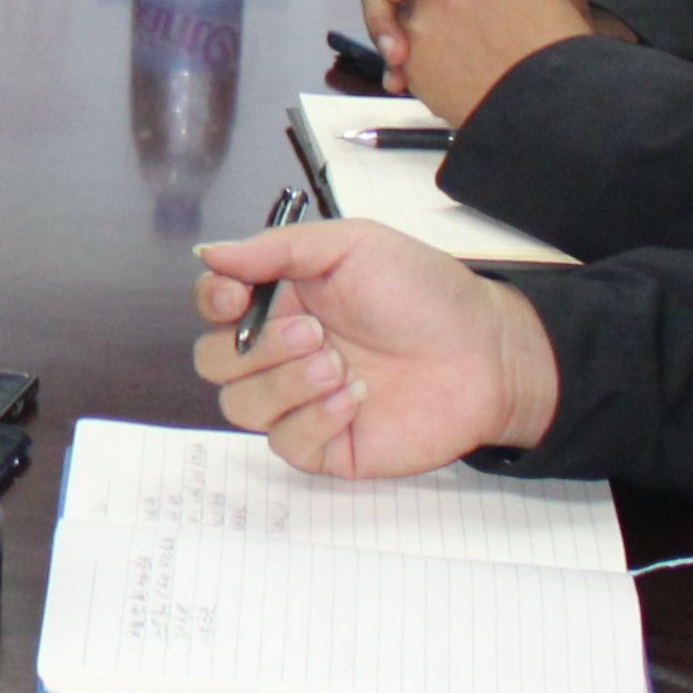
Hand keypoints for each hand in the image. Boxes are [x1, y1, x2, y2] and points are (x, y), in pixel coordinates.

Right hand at [193, 222, 558, 475]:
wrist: (484, 352)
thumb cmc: (425, 293)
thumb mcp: (352, 246)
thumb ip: (276, 248)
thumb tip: (208, 253)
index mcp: (282, 301)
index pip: (212, 307)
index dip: (212, 303)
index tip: (235, 297)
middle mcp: (283, 353)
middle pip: (213, 362)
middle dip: (256, 349)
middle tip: (315, 334)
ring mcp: (300, 402)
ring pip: (240, 406)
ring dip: (284, 384)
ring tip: (339, 366)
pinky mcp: (326, 445)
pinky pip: (283, 443)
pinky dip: (313, 419)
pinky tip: (355, 398)